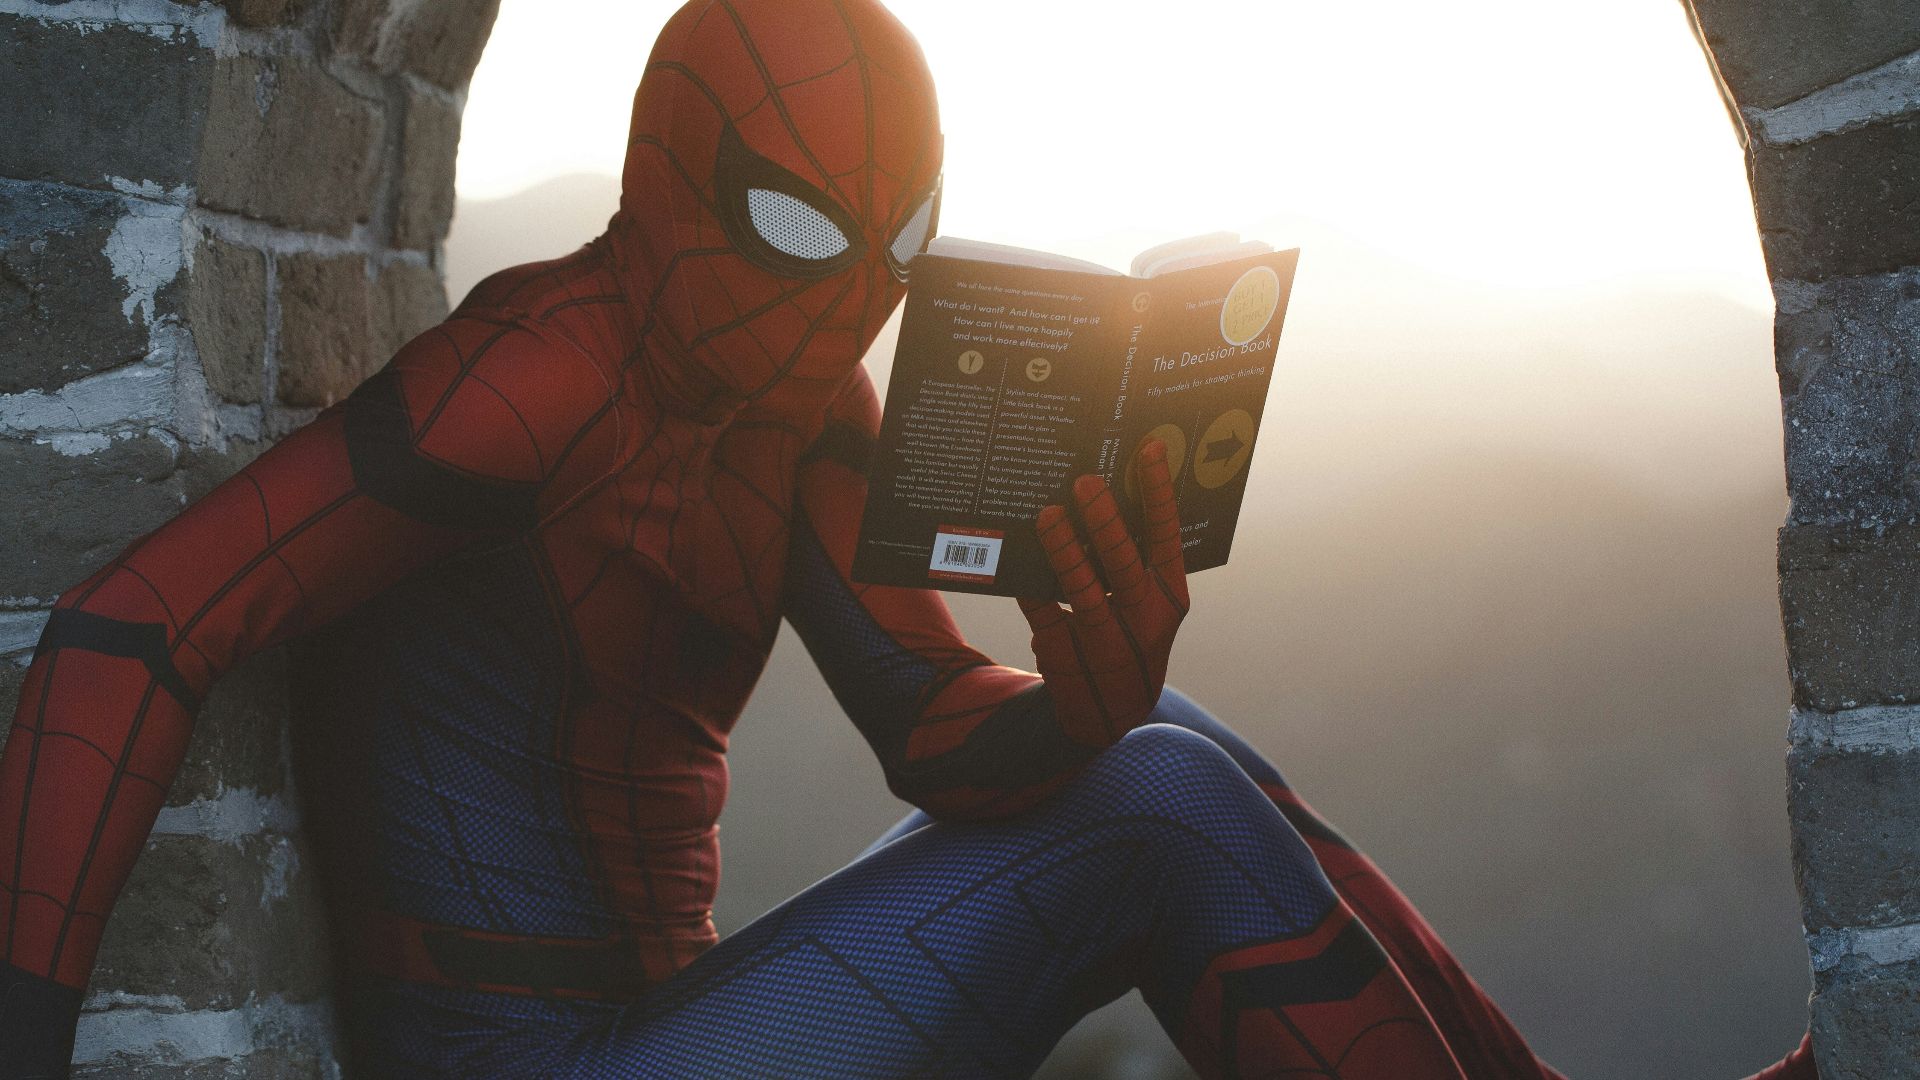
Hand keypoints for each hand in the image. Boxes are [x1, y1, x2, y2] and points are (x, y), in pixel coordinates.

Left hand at [1017, 438, 1189, 744]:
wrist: (1109, 713)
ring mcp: (1103, 640)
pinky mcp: (1063, 653)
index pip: (1166, 537)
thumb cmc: (1129, 633)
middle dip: (1105, 521)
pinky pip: (1041, 610)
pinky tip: (1017, 550)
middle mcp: (1143, 620)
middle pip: (1123, 563)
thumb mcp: (1148, 604)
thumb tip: (1102, 493)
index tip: (1148, 450)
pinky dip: (1030, 581)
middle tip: (1085, 483)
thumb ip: (1136, 558)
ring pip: (1082, 589)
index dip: (1159, 493)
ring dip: (1063, 549)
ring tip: (1048, 514)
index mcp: (1169, 597)